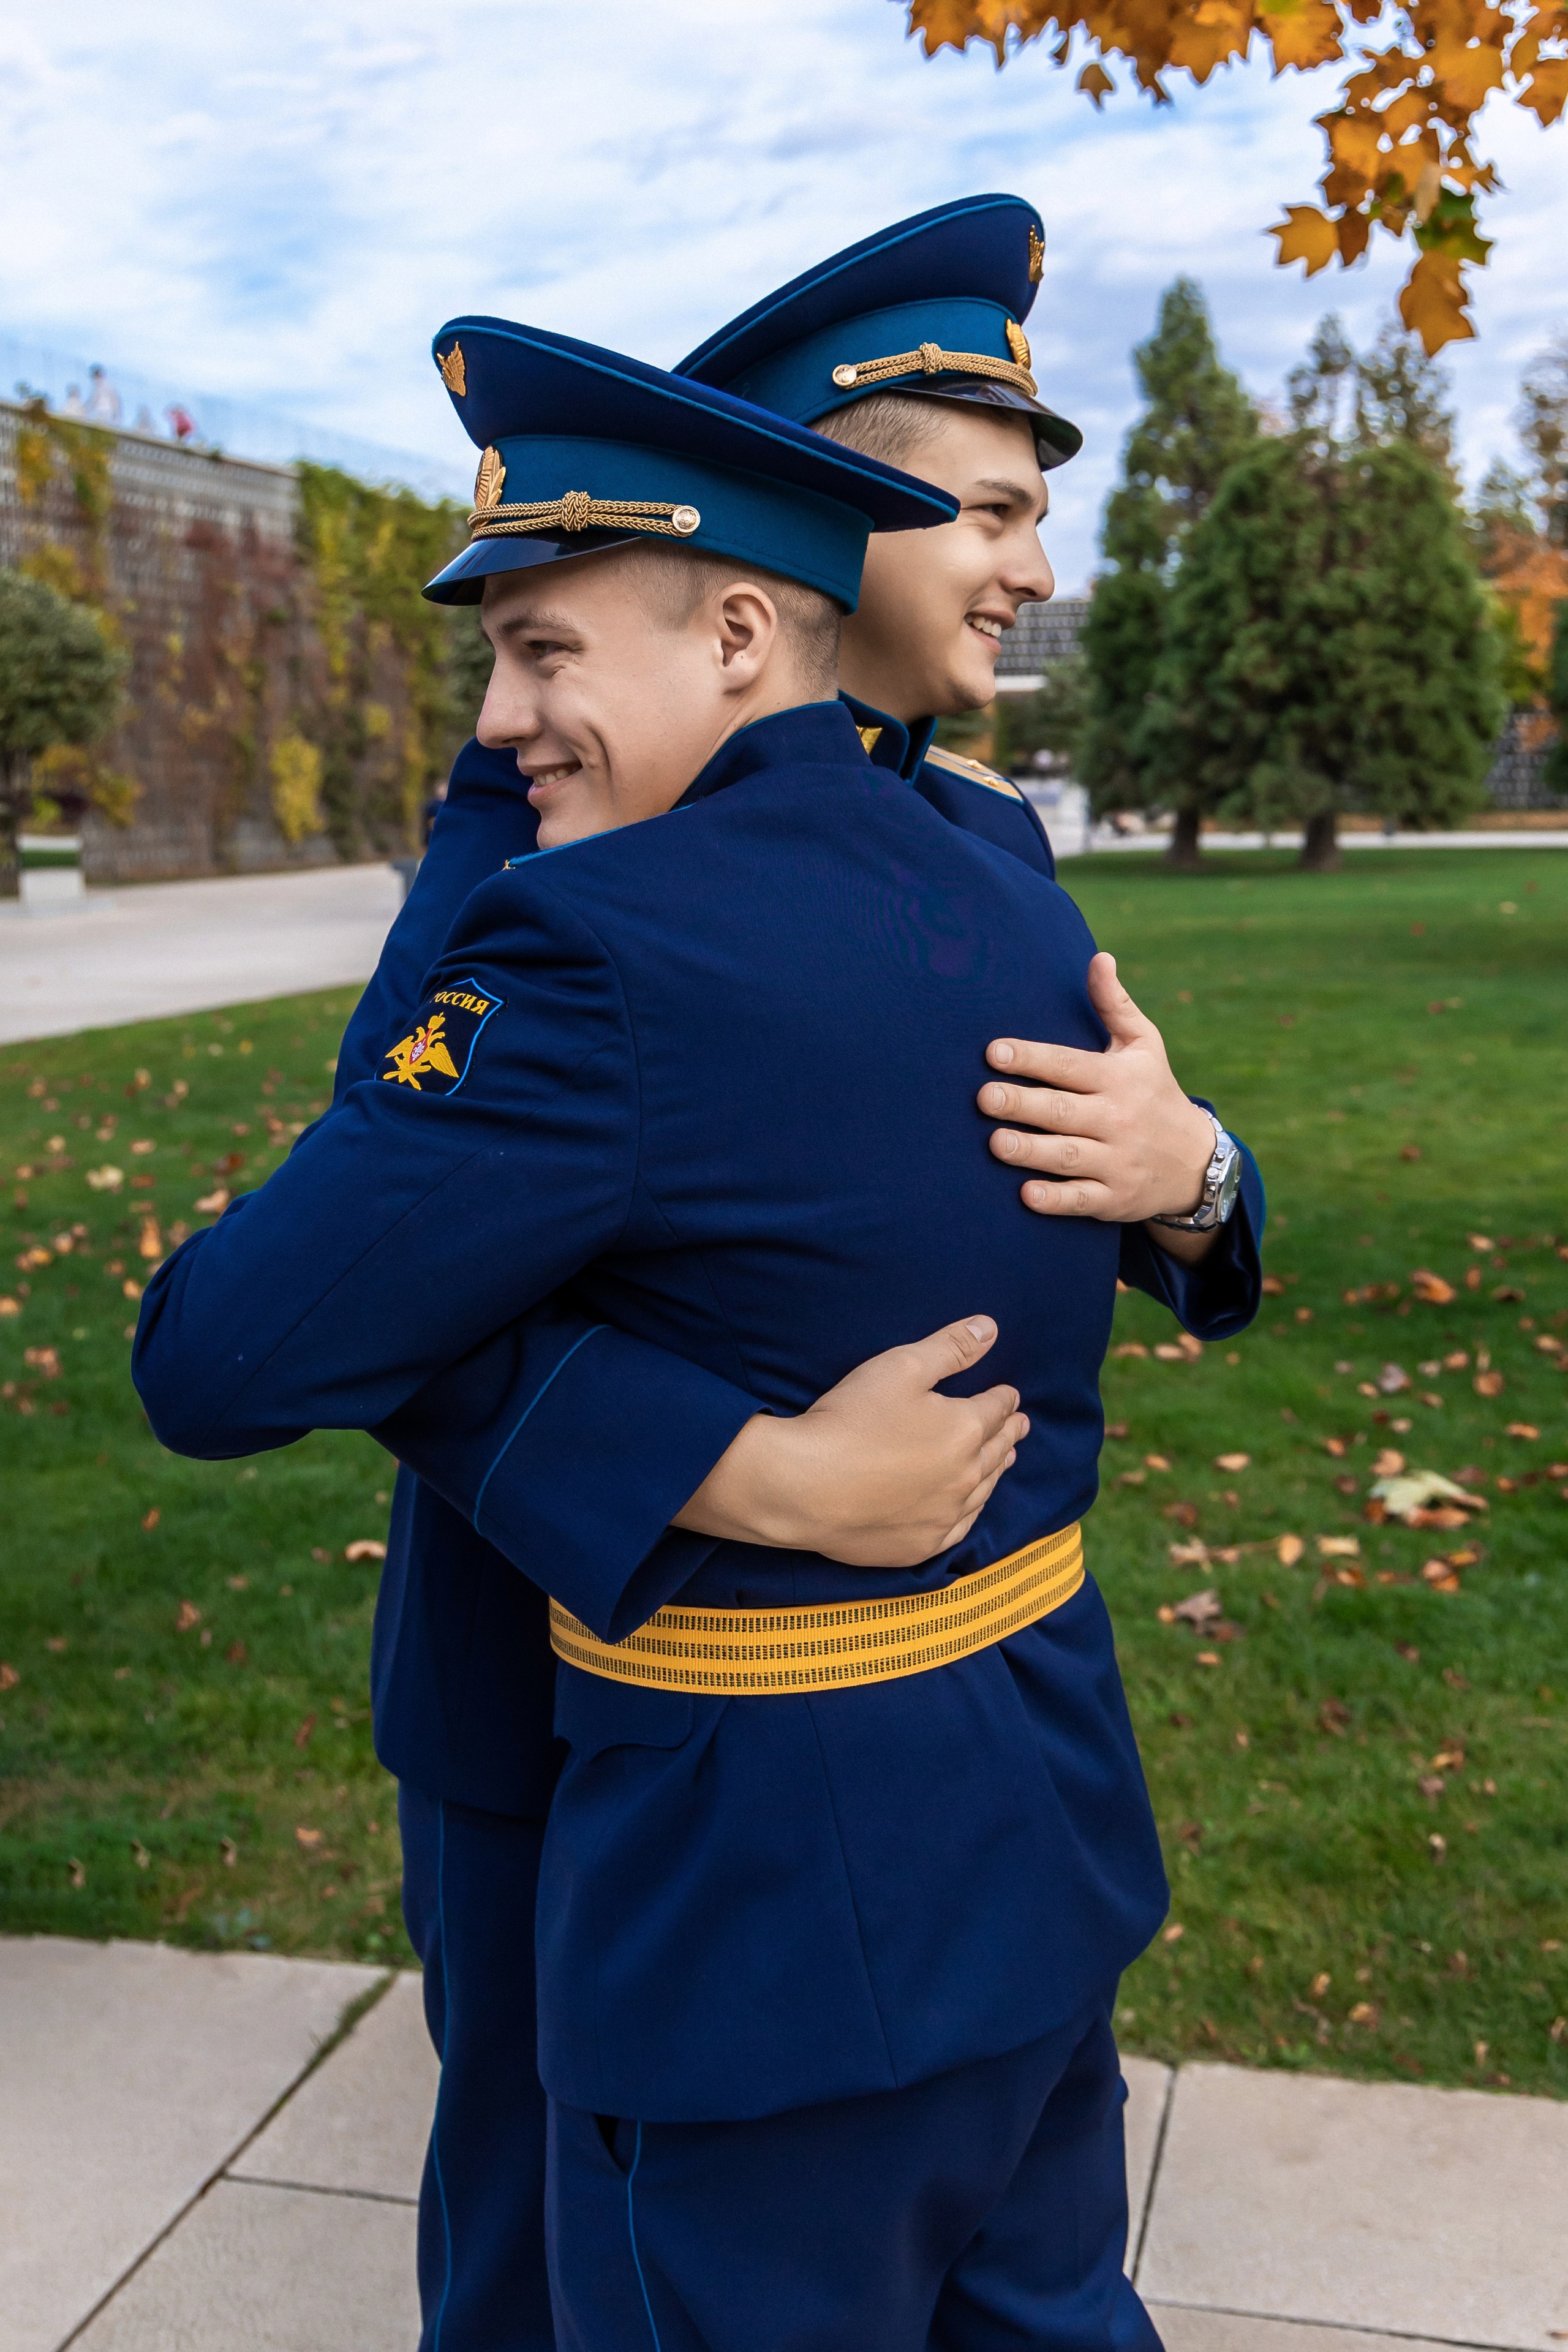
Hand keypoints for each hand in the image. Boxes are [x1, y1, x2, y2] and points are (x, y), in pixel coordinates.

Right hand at [672, 1316, 1027, 1567]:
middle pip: (996, 1449)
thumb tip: (991, 1328)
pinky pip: (960, 1527)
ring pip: (984, 1489)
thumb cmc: (850, 1420)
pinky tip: (971, 1506)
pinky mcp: (922, 1545)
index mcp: (965, 1429)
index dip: (1004, 1398)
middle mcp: (966, 1475)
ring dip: (996, 1470)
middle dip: (1009, 1432)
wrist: (805, 1488)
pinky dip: (972, 1511)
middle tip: (1021, 1426)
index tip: (1010, 1395)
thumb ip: (950, 1348)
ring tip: (1006, 1459)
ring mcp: (945, 1515)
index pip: (995, 1408)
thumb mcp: (900, 1366)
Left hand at [979, 951, 1216, 1226]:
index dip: (1032, 1058)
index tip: (994, 1052)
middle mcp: (1117, 1119)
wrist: (1195, 1161)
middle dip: (1023, 1104)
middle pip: (1063, 1110)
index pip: (1069, 1065)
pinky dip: (1057, 1199)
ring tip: (996, 1142)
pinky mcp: (1114, 1199)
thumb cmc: (1154, 1092)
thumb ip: (1114, 1004)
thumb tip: (1098, 956)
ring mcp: (1117, 1161)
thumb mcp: (1144, 1045)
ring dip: (1032, 1151)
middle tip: (984, 1097)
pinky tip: (1026, 1194)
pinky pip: (1082, 1200)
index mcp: (1117, 1078)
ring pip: (1069, 1156)